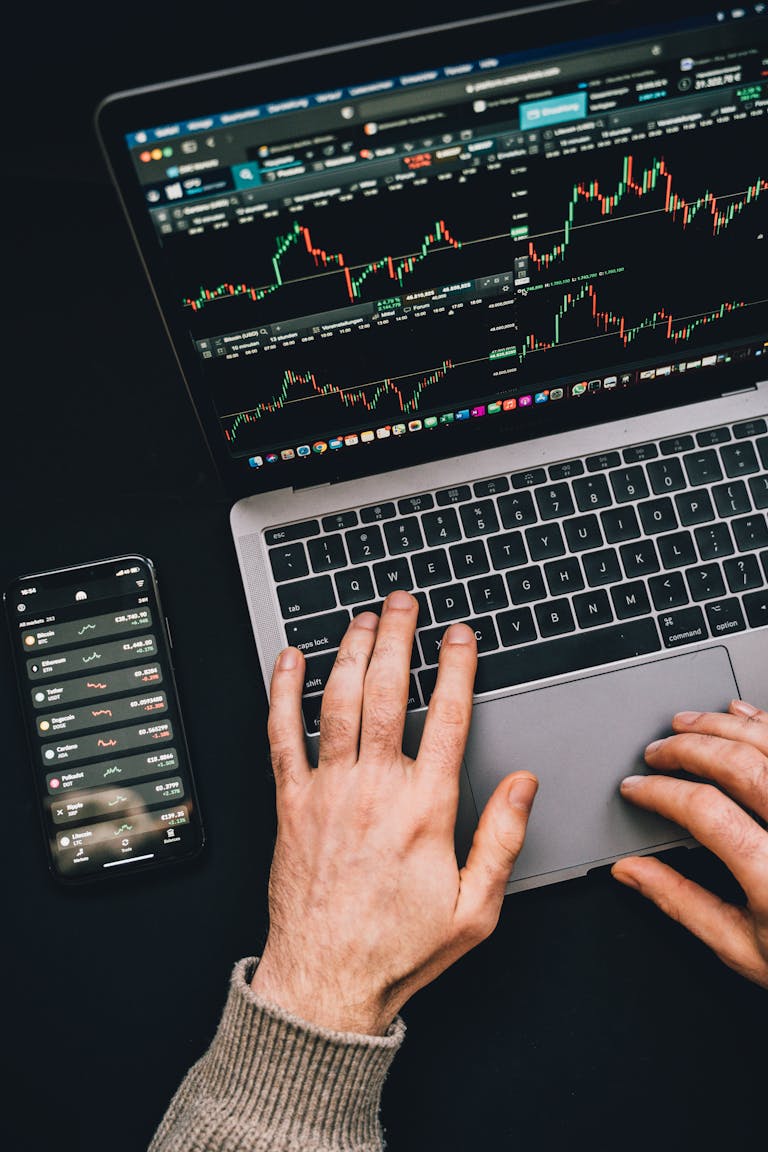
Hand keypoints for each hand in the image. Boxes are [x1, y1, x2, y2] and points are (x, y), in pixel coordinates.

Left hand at [250, 590, 537, 1034]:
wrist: (326, 981)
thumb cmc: (399, 948)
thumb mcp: (476, 907)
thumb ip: (503, 839)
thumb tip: (525, 784)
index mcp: (425, 808)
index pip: (448, 716)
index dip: (457, 666)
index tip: (460, 636)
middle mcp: (375, 788)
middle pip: (387, 691)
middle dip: (398, 637)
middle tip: (403, 603)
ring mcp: (327, 790)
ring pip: (337, 701)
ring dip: (350, 651)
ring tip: (362, 618)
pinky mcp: (290, 803)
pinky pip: (281, 734)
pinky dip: (283, 691)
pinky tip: (289, 660)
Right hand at [612, 699, 767, 988]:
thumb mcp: (742, 946)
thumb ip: (682, 903)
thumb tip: (631, 872)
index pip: (706, 812)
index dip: (661, 792)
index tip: (636, 787)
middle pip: (739, 766)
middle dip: (686, 748)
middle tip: (657, 752)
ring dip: (723, 726)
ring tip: (687, 724)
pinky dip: (764, 723)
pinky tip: (741, 716)